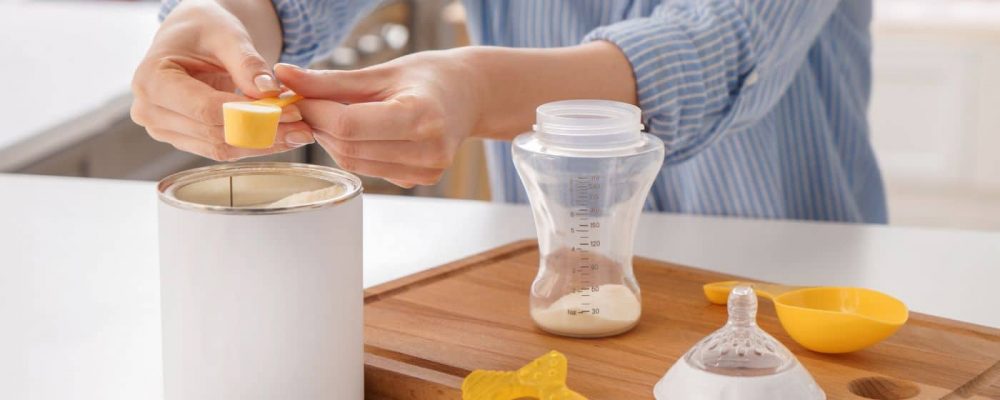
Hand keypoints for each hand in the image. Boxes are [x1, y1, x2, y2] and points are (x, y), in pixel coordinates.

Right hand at [130, 0, 313, 160]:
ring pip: (220, 148)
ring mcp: (164, 130)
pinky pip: (222, 148)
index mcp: (152, 80)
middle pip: (214, 134)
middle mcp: (150, 111)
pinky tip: (283, 135)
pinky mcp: (183, 139)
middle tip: (304, 127)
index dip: (251, 115)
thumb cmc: (204, 29)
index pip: (206, 110)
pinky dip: (254, 143)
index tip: (290, 112)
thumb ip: (248, 64)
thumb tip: (270, 93)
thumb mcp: (227, 36)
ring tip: (299, 132)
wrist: (193, 35)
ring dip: (263, 144)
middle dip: (263, 132)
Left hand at [274, 49, 481, 187]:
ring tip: (335, 116)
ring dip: (334, 142)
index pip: (349, 125)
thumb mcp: (380, 72)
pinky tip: (360, 133)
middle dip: (320, 127)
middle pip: (349, 149)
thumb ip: (330, 81)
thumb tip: (282, 75)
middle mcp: (429, 149)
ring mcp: (427, 171)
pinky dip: (355, 152)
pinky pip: (370, 172)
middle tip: (311, 105)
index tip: (301, 97)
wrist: (469, 95)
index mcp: (421, 116)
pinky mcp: (420, 181)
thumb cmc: (427, 77)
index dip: (316, 113)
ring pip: (356, 165)